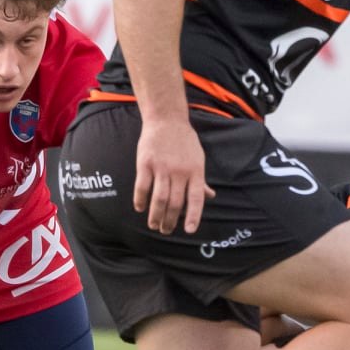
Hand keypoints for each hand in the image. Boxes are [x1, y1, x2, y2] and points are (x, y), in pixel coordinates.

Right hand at [134, 118, 214, 233]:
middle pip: (175, 203)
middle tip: (166, 230)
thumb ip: (200, 180)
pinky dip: (140, 200)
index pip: (196, 199)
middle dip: (170, 221)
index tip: (189, 230)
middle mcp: (180, 171)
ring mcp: (162, 167)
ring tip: (153, 225)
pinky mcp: (145, 163)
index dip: (193, 216)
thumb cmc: (184, 141)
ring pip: (159, 199)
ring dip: (155, 216)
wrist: (167, 119)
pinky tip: (140, 208)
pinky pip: (142, 187)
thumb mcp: (198, 159)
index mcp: (195, 172)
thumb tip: (210, 196)